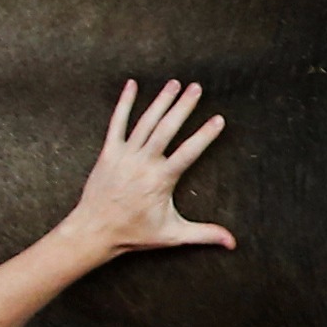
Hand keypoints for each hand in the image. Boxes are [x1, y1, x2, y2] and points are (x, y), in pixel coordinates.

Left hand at [57, 80, 236, 256]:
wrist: (94, 231)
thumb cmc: (134, 233)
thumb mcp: (172, 235)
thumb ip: (204, 234)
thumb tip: (232, 243)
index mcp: (161, 179)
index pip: (188, 152)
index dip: (204, 135)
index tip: (218, 119)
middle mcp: (143, 163)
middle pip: (166, 129)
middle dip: (183, 106)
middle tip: (197, 88)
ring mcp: (124, 155)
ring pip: (145, 122)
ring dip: (161, 101)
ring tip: (175, 84)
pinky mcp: (108, 152)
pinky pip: (117, 123)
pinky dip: (124, 104)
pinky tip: (131, 85)